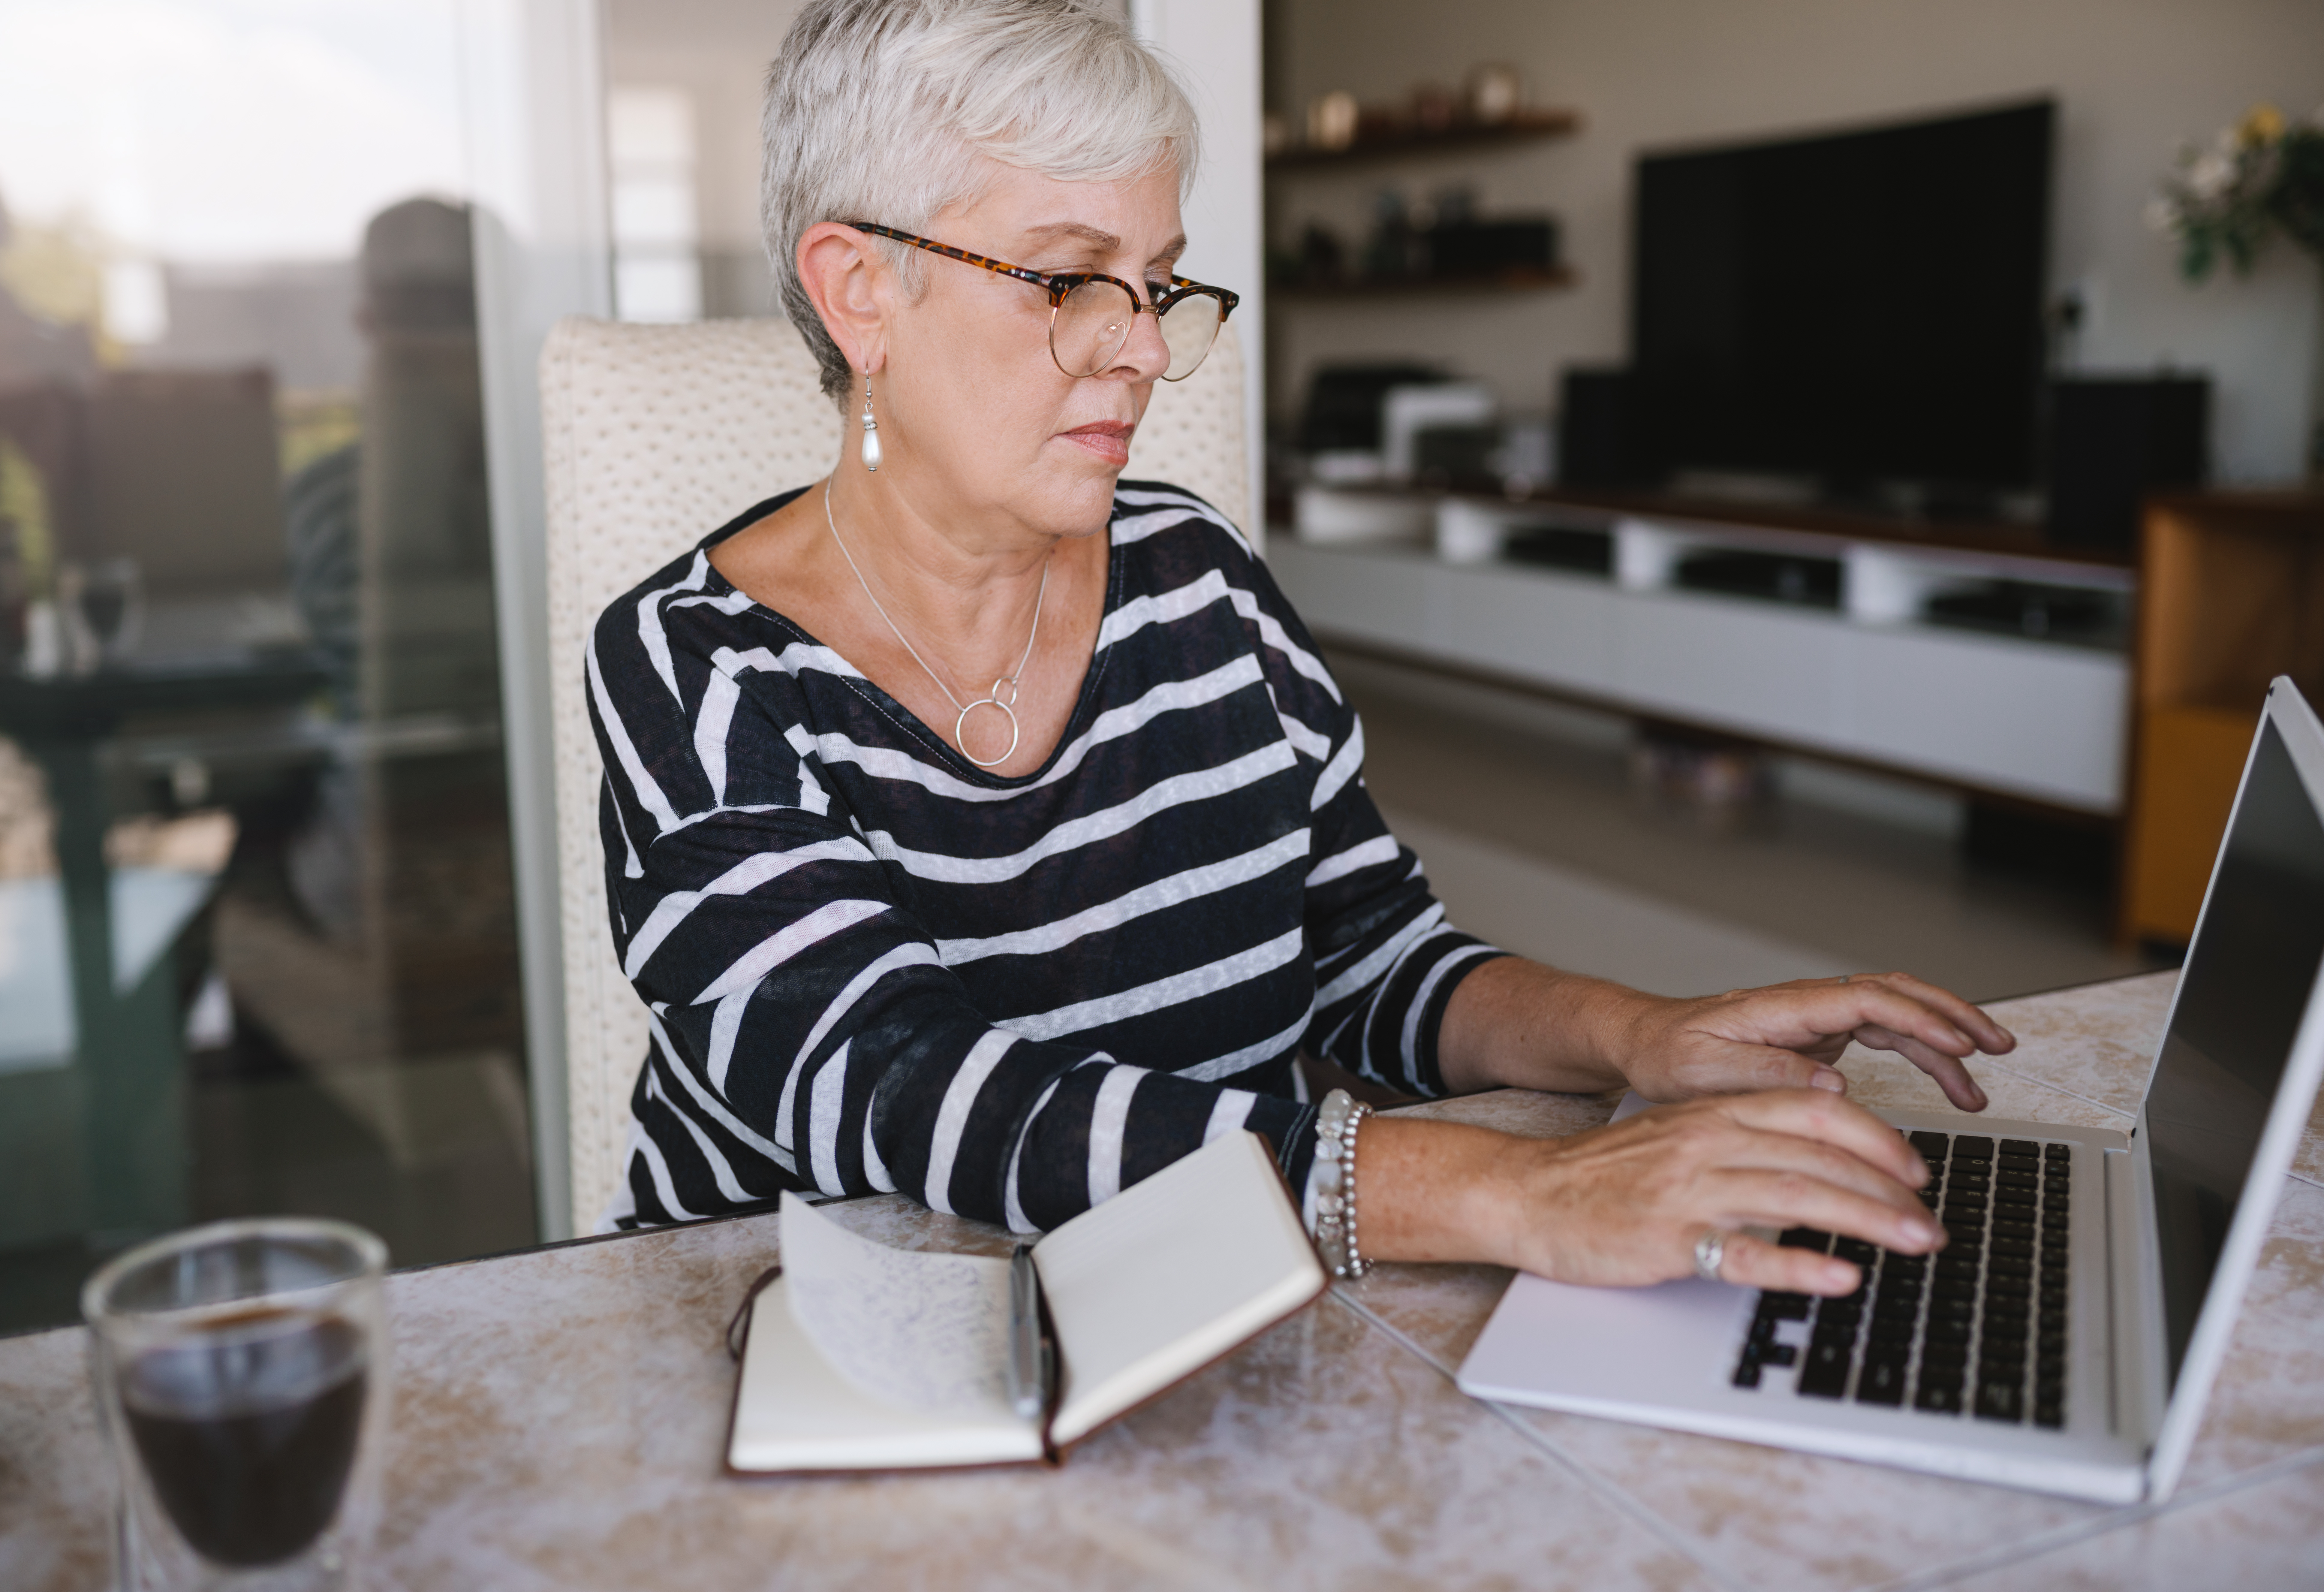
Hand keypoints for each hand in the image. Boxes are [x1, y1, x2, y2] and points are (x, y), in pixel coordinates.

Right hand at [1459, 1090, 1943, 1293]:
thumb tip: (1823, 1160)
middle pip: (1821, 1155)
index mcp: (1715, 1113)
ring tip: (1916, 1244)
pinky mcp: (1669, 1240)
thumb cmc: (1606, 1174)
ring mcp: (1689, 1191)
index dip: (1878, 1139)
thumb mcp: (1683, 1137)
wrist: (1527, 1191)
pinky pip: (1745, 1253)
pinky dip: (1799, 1265)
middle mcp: (1709, 1143)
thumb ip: (1745, 1140)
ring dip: (1868, 1221)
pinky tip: (1840, 1279)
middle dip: (1891, 1188)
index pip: (1817, 1112)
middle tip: (1935, 1223)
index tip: (1917, 1171)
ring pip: (1798, 1195)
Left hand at [1616, 972, 2012, 1111]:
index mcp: (1783, 1007)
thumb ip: (1766, 1072)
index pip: (1866, 1000)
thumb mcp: (1705, 1070)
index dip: (1917, 1019)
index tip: (1957, 1044)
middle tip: (1998, 1046)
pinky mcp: (1821, 1039)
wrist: (1646, 1043)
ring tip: (1982, 1082)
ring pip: (1897, 1017)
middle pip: (1897, 995)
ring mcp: (1818, 1020)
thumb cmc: (1669, 1054)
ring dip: (1944, 1042)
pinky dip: (1920, 1056)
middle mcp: (1808, 1006)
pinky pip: (1884, 1038)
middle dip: (1952, 1016)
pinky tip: (1946, 1083)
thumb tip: (1831, 1085)